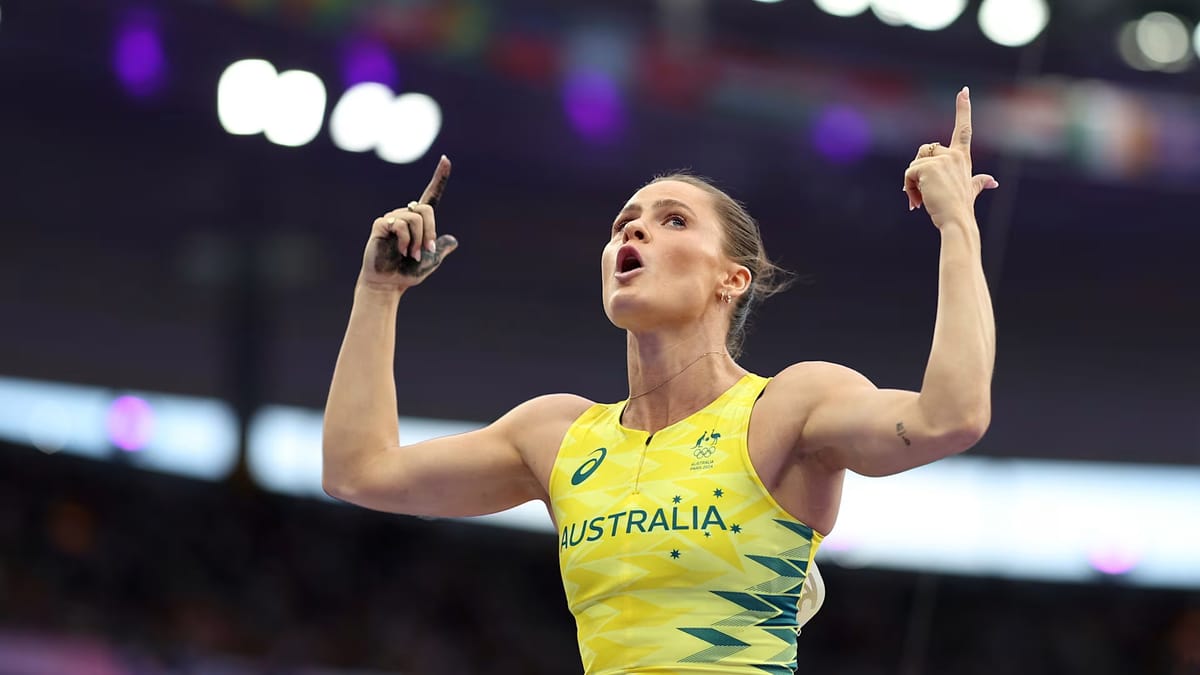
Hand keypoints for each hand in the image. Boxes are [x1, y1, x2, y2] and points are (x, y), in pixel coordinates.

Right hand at [359, 155, 457, 290]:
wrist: (388, 284)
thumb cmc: (406, 273)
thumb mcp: (430, 262)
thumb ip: (440, 249)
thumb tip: (453, 241)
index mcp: (419, 222)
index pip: (431, 196)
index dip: (439, 178)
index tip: (446, 159)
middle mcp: (405, 216)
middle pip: (426, 209)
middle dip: (430, 231)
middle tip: (426, 251)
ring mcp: (392, 218)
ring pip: (415, 219)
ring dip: (417, 241)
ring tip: (410, 254)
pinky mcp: (381, 224)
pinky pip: (400, 225)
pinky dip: (405, 241)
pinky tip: (400, 251)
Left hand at [903, 87, 998, 227]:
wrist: (957, 220)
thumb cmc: (961, 207)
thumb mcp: (971, 190)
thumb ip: (980, 182)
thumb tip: (993, 181)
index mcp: (962, 158)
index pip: (964, 129)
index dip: (963, 109)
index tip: (964, 90)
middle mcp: (953, 155)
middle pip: (924, 152)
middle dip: (918, 172)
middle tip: (924, 193)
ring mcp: (942, 160)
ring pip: (914, 165)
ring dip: (912, 183)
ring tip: (922, 199)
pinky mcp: (928, 167)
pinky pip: (908, 174)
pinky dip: (908, 188)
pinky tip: (917, 201)